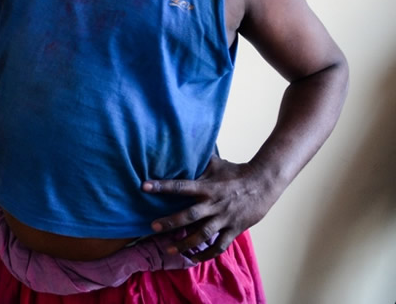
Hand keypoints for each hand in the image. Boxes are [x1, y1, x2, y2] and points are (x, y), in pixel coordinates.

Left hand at [142, 154, 279, 261]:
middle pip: (190, 215)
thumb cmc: (236, 172)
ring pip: (203, 235)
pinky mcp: (234, 229)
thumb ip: (198, 162)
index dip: (162, 186)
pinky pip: (220, 246)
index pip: (180, 186)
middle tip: (153, 227)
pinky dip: (207, 254)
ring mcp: (225, 218)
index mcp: (207, 187)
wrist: (264, 183)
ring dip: (185, 244)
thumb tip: (179, 148)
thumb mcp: (216, 164)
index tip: (144, 186)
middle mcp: (214, 204)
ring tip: (169, 249)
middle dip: (170, 222)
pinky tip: (194, 259)